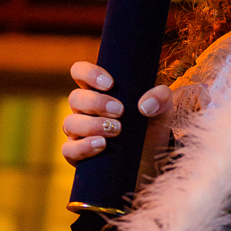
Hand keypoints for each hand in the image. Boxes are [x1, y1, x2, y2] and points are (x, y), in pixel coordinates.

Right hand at [61, 62, 173, 182]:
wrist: (152, 159)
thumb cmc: (151, 126)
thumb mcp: (162, 109)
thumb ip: (161, 98)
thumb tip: (145, 105)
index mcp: (98, 90)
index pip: (80, 72)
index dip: (89, 73)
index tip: (110, 83)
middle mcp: (83, 109)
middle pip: (75, 98)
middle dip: (96, 103)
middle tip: (120, 111)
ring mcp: (78, 132)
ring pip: (70, 123)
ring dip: (92, 125)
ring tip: (116, 130)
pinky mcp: (77, 154)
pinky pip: (69, 150)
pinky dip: (83, 147)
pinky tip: (101, 145)